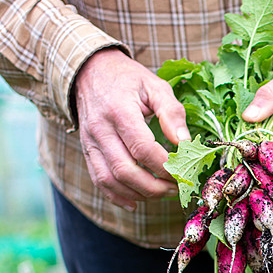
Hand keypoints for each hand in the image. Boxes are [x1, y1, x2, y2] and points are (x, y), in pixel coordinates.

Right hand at [73, 48, 189, 209]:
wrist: (90, 71)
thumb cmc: (127, 79)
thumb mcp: (154, 86)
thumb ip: (171, 113)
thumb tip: (184, 143)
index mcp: (119, 111)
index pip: (142, 148)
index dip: (165, 166)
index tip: (183, 171)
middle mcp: (101, 129)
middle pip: (125, 170)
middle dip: (154, 186)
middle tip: (176, 188)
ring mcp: (90, 142)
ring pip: (110, 180)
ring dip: (138, 193)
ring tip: (162, 194)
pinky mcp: (87, 151)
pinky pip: (99, 180)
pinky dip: (117, 196)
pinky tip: (136, 201)